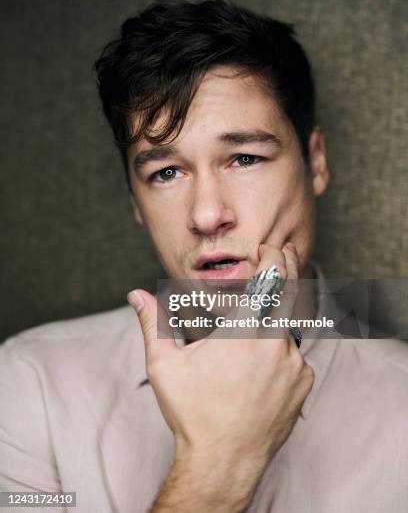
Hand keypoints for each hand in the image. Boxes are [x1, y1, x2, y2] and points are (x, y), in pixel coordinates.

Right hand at [127, 243, 314, 509]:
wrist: (222, 462)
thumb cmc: (193, 413)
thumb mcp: (165, 365)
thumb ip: (153, 323)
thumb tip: (136, 295)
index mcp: (245, 330)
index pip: (271, 278)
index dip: (272, 256)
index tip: (269, 246)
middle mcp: (276, 342)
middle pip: (289, 293)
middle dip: (285, 269)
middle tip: (279, 254)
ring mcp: (294, 365)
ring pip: (288, 329)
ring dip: (274, 321)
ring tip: (253, 332)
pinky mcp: (302, 385)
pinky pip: (294, 358)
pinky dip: (280, 353)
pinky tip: (258, 370)